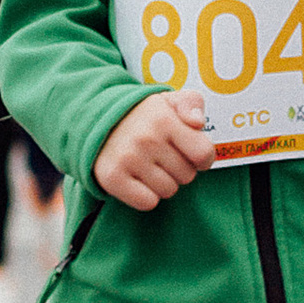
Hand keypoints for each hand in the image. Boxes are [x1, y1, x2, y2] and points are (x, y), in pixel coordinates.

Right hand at [93, 89, 213, 209]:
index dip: (203, 158)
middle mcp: (146, 139)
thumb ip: (192, 104)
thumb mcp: (171, 100)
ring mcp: (128, 159)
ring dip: (164, 182)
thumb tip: (197, 122)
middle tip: (165, 156)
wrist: (100, 121)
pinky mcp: (112, 177)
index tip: (193, 153)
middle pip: (187, 176)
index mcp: (164, 119)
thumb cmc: (145, 116)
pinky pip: (148, 202)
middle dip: (180, 168)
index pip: (203, 154)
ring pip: (168, 190)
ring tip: (151, 165)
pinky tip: (139, 179)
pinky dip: (146, 196)